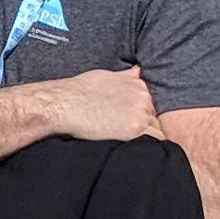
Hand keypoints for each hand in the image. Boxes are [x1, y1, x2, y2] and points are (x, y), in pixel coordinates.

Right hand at [37, 66, 159, 144]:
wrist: (63, 105)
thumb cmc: (79, 92)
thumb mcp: (106, 76)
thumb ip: (127, 76)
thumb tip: (139, 71)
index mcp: (138, 84)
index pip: (152, 103)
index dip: (142, 114)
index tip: (128, 121)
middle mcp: (143, 96)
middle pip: (155, 116)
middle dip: (144, 125)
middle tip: (125, 132)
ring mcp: (141, 112)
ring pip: (156, 129)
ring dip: (146, 136)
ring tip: (127, 141)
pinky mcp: (136, 129)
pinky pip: (156, 141)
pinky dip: (150, 146)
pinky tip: (135, 147)